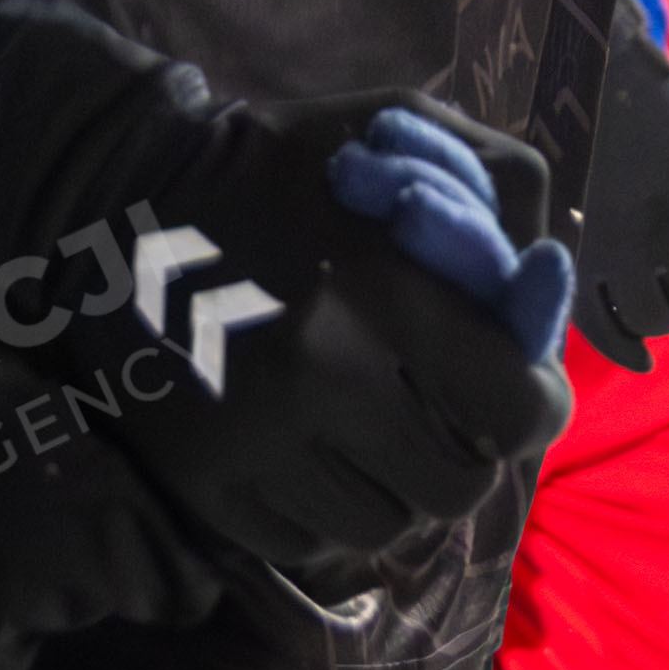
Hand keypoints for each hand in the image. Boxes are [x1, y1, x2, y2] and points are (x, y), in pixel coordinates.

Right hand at [90, 93, 574, 580]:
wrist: (122, 196)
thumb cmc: (284, 162)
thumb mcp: (403, 127)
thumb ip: (499, 188)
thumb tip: (546, 294)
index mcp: (383, 291)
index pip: (517, 413)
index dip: (531, 403)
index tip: (519, 388)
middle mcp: (324, 380)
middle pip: (457, 484)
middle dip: (463, 447)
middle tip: (440, 407)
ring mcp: (259, 444)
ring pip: (386, 524)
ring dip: (395, 482)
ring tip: (369, 423)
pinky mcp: (208, 489)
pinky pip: (311, 542)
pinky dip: (325, 506)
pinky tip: (308, 444)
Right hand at [569, 0, 668, 368]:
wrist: (582, 70)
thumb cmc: (660, 103)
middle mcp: (668, 226)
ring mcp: (617, 244)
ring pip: (655, 318)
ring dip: (663, 311)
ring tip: (657, 279)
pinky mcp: (574, 254)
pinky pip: (602, 325)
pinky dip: (624, 348)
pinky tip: (640, 355)